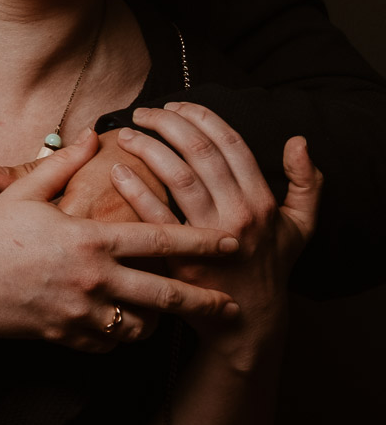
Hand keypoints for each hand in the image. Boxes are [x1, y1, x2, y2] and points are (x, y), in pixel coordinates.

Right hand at [0, 131, 240, 350]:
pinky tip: (120, 325)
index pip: (159, 237)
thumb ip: (63, 165)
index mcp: (89, 239)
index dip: (200, 241)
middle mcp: (93, 279)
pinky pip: (109, 343)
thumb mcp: (25, 194)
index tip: (231, 242)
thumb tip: (89, 136)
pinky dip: (119, 335)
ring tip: (170, 316)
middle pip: (167, 294)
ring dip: (159, 320)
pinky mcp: (67, 337)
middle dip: (204, 300)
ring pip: (142, 326)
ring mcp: (81, 313)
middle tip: (232, 305)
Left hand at [110, 104, 320, 359]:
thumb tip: (299, 141)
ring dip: (148, 147)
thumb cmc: (270, 265)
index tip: (176, 105)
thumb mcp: (300, 226)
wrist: (248, 320)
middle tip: (144, 112)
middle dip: (168, 123)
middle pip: (200, 151)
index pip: (230, 143)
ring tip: (126, 133)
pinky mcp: (182, 257)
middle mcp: (239, 213)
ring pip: (178, 176)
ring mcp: (210, 236)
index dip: (202, 117)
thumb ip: (307, 183)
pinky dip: (134, 189)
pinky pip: (155, 215)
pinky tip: (116, 170)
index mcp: (262, 200)